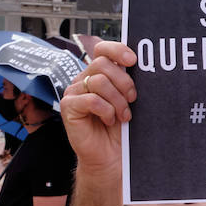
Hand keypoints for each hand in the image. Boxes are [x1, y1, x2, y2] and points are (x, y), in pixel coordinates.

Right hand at [61, 41, 136, 174]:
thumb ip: (127, 81)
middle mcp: (84, 79)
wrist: (110, 156)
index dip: (117, 50)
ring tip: (122, 115)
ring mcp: (73, 92)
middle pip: (102, 63)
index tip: (133, 61)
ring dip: (117, 100)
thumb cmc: (120, 129)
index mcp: (98, 73)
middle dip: (123, 82)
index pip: (102, 49)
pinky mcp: (68, 107)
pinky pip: (91, 100)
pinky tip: (109, 121)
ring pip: (98, 81)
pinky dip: (106, 110)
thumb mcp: (127, 100)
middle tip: (132, 99)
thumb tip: (137, 64)